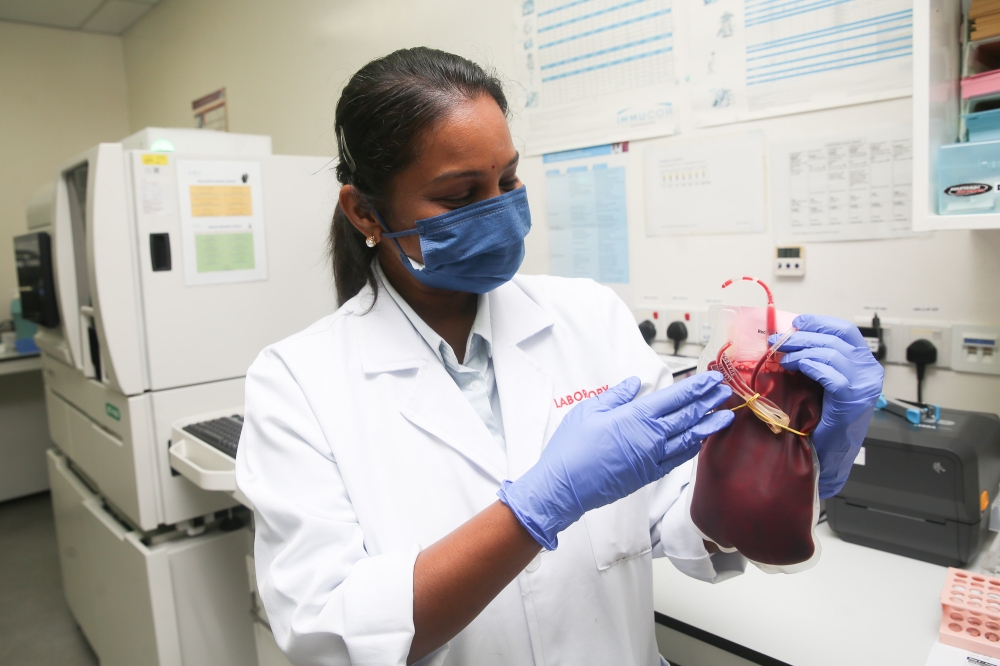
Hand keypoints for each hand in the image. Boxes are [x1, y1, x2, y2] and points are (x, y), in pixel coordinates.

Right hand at [497, 373, 733, 549]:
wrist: (565, 486)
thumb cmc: (572, 447)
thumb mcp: (589, 410)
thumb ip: (616, 395)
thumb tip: (635, 384)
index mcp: (636, 417)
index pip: (675, 398)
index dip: (697, 387)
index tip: (713, 379)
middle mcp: (650, 437)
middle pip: (688, 416)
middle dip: (709, 402)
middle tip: (725, 392)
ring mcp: (652, 458)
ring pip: (689, 439)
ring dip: (709, 426)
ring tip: (725, 417)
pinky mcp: (648, 475)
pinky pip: (677, 459)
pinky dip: (691, 448)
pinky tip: (699, 441)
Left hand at [770, 314, 883, 498]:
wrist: (830, 455)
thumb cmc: (824, 420)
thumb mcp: (824, 382)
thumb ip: (818, 360)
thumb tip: (792, 338)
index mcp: (865, 364)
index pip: (845, 331)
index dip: (820, 323)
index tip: (798, 323)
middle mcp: (870, 371)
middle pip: (834, 339)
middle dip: (802, 337)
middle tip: (778, 341)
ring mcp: (864, 385)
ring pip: (830, 353)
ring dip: (800, 351)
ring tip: (782, 358)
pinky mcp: (852, 399)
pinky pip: (829, 374)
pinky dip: (809, 366)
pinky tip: (794, 368)